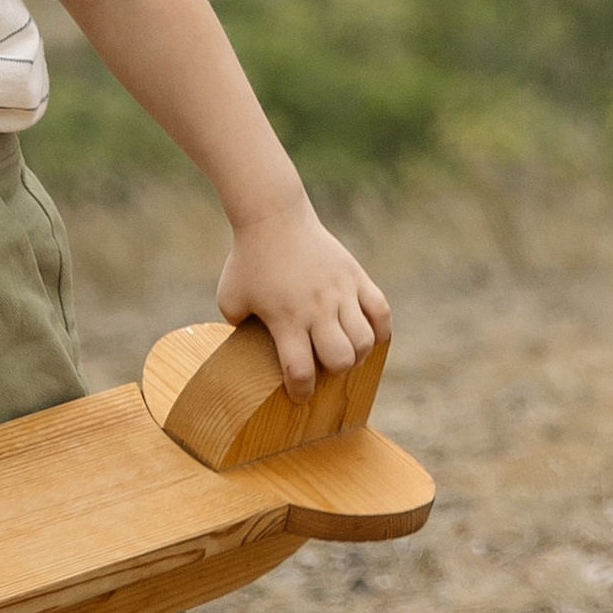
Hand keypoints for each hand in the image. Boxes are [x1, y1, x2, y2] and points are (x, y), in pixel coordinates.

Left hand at [216, 200, 389, 401]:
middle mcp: (317, 308)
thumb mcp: (230, 298)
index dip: (301, 392)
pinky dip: (380, 330)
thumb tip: (250, 349)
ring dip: (357, 354)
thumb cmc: (248, 259)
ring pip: (365, 340)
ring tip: (344, 348)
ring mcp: (340, 291)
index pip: (300, 371)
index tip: (299, 395)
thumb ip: (239, 328)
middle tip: (323, 364)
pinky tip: (368, 334)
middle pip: (340, 359)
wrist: (273, 217)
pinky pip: (381, 311)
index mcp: (285, 318)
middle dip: (333, 372)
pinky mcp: (356, 276)